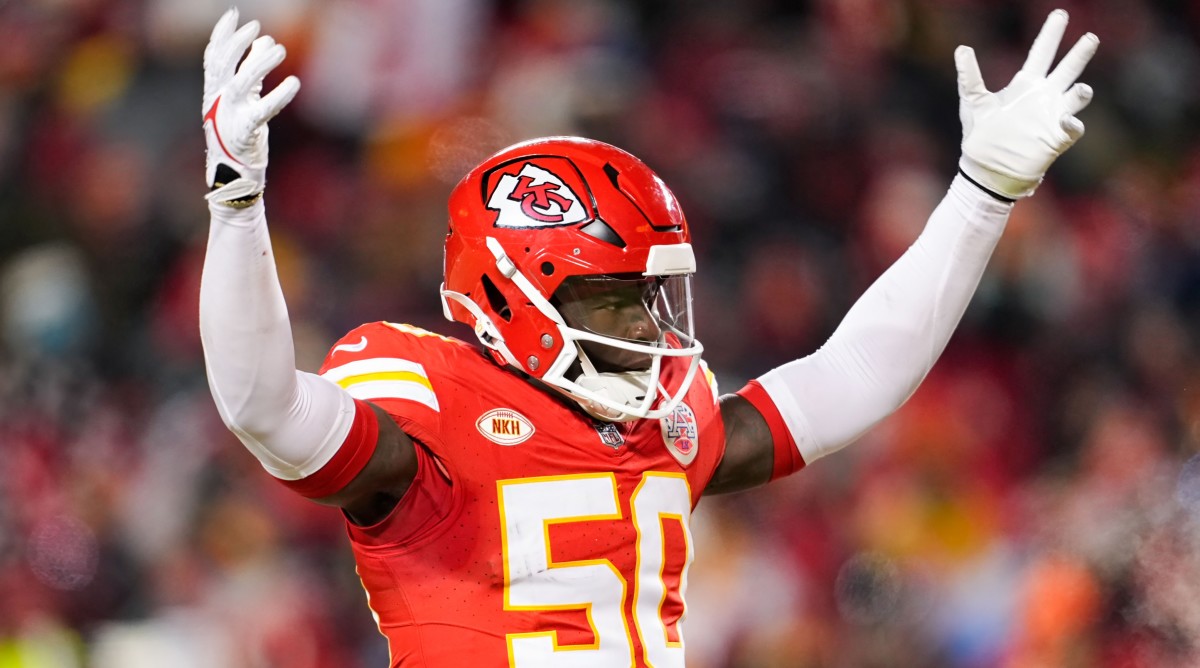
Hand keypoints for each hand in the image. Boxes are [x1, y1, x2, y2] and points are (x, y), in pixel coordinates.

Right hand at [202, 8, 299, 204]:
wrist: (235, 180)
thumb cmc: (240, 138)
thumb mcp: (244, 102)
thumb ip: (252, 73)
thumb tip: (264, 43)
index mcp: (213, 94)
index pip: (212, 57)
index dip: (221, 34)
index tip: (234, 14)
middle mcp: (217, 103)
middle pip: (223, 65)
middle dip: (238, 43)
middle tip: (257, 27)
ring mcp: (229, 119)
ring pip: (241, 83)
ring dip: (259, 62)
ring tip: (280, 48)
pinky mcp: (246, 135)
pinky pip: (263, 111)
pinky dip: (279, 96)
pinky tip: (294, 83)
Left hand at [956, 9, 1097, 198]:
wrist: (986, 168)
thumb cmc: (980, 135)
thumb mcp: (973, 102)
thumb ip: (970, 77)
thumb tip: (961, 48)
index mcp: (1025, 84)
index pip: (1041, 53)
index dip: (1051, 34)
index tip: (1060, 14)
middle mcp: (1044, 96)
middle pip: (1066, 69)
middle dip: (1078, 54)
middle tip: (1090, 37)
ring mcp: (1053, 115)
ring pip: (1076, 97)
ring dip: (1080, 92)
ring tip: (1081, 88)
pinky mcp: (1056, 137)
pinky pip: (1072, 128)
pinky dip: (1072, 123)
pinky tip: (1066, 121)